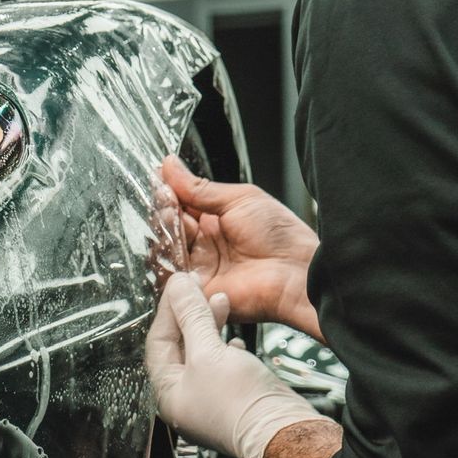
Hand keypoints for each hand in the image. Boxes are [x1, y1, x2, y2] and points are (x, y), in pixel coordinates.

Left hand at [146, 273, 324, 457]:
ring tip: (221, 302)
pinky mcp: (233, 399)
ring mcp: (209, 400)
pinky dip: (227, 346)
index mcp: (168, 392)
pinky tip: (237, 339)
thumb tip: (178, 288)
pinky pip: (222, 365)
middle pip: (180, 346)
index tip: (179, 285)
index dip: (169, 309)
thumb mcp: (209, 352)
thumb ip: (192, 316)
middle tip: (199, 288)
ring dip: (210, 325)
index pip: (158, 340)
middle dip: (190, 315)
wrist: (282, 433)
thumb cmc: (242, 405)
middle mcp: (185, 399)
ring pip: (202, 353)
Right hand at [157, 155, 321, 340]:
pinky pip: (169, 277)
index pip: (181, 206)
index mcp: (216, 222)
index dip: (169, 193)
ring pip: (165, 250)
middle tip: (167, 200)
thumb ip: (200, 188)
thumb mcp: (239, 199)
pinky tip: (172, 242)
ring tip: (171, 217)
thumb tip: (170, 166)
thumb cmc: (280, 236)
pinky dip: (164, 258)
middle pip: (169, 227)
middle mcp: (204, 246)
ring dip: (164, 231)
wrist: (296, 272)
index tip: (161, 180)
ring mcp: (199, 269)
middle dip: (164, 210)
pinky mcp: (196, 291)